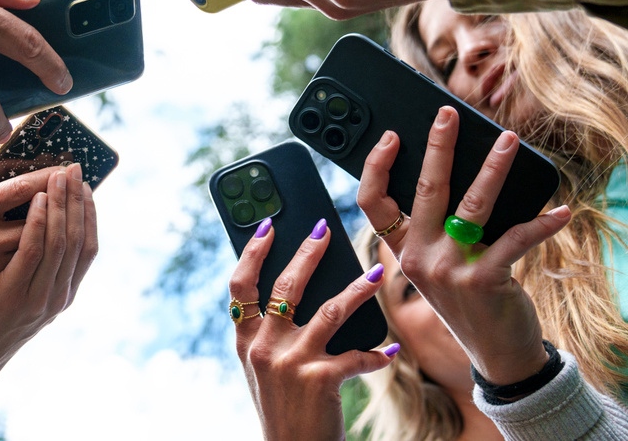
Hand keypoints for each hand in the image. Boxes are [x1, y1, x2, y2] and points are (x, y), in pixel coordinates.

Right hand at [0, 147, 65, 317]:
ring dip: (53, 231)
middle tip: (79, 191)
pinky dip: (35, 254)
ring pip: (34, 247)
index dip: (50, 176)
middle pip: (40, 220)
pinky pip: (19, 269)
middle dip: (62, 205)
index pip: (23, 188)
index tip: (67, 166)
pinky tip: (46, 243)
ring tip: (70, 215)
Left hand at [0, 163, 96, 374]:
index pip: (89, 246)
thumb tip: (41, 228)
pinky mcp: (15, 294)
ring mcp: (40, 297)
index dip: (90, 213)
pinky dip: (39, 221)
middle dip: (78, 200)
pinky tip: (37, 200)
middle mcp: (60, 295)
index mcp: (64, 292)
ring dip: (61, 204)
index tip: (84, 185)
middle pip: (79, 238)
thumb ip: (37, 267)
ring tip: (57, 176)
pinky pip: (33, 251)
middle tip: (74, 169)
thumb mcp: (24, 295)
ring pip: (61, 241)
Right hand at [230, 220, 394, 440]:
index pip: (241, 284)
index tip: (269, 225)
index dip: (254, 251)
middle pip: (285, 286)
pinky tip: (390, 350)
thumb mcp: (262, 367)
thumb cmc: (283, 406)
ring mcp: (290, 362)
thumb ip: (270, 330)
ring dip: (357, 289)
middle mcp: (263, 347)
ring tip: (376, 272)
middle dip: (308, 252)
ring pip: (328, 310)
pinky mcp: (319, 379)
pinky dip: (376, 353)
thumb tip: (296, 283)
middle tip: (325, 228)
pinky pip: (356, 356)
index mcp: (245, 340)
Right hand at [357, 106, 570, 385]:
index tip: (391, 136)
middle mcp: (418, 257)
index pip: (372, 202)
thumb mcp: (438, 264)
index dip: (375, 166)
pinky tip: (560, 211)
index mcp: (402, 249)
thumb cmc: (468, 299)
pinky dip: (541, 222)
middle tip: (448, 114)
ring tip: (509, 141)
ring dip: (493, 168)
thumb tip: (458, 172)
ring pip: (471, 205)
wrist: (495, 351)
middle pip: (424, 190)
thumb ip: (438, 227)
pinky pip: (515, 239)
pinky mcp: (482, 279)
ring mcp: (448, 269)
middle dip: (438, 146)